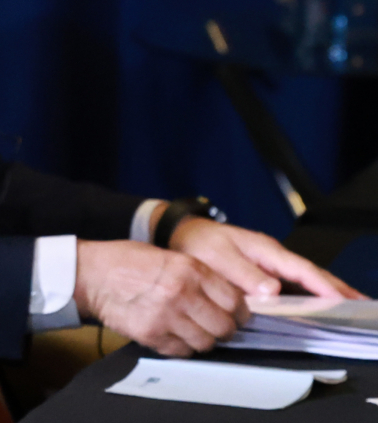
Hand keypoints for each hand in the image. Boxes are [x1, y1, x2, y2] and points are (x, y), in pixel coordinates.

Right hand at [73, 239, 248, 356]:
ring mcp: (166, 317)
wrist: (90, 274)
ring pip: (206, 343)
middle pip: (224, 326)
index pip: (234, 301)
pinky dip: (182, 346)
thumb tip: (224, 298)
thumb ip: (196, 275)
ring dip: (203, 339)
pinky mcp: (151, 335)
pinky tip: (173, 334)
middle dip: (224, 328)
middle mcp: (182, 293)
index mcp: (189, 269)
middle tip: (215, 325)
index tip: (235, 314)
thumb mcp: (167, 255)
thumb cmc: (126, 261)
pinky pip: (181, 351)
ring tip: (192, 330)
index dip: (238, 311)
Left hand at [169, 217, 364, 299]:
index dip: (324, 286)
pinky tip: (319, 304)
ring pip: (305, 279)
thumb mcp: (217, 257)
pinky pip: (293, 283)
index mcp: (265, 250)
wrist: (180, 233)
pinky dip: (311, 292)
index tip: (343, 301)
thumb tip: (273, 291)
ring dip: (329, 291)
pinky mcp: (263, 270)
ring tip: (352, 307)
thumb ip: (243, 273)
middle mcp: (272, 256)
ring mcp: (269, 262)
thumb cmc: (197, 243)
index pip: (301, 270)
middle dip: (339, 289)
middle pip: (312, 274)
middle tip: (363, 306)